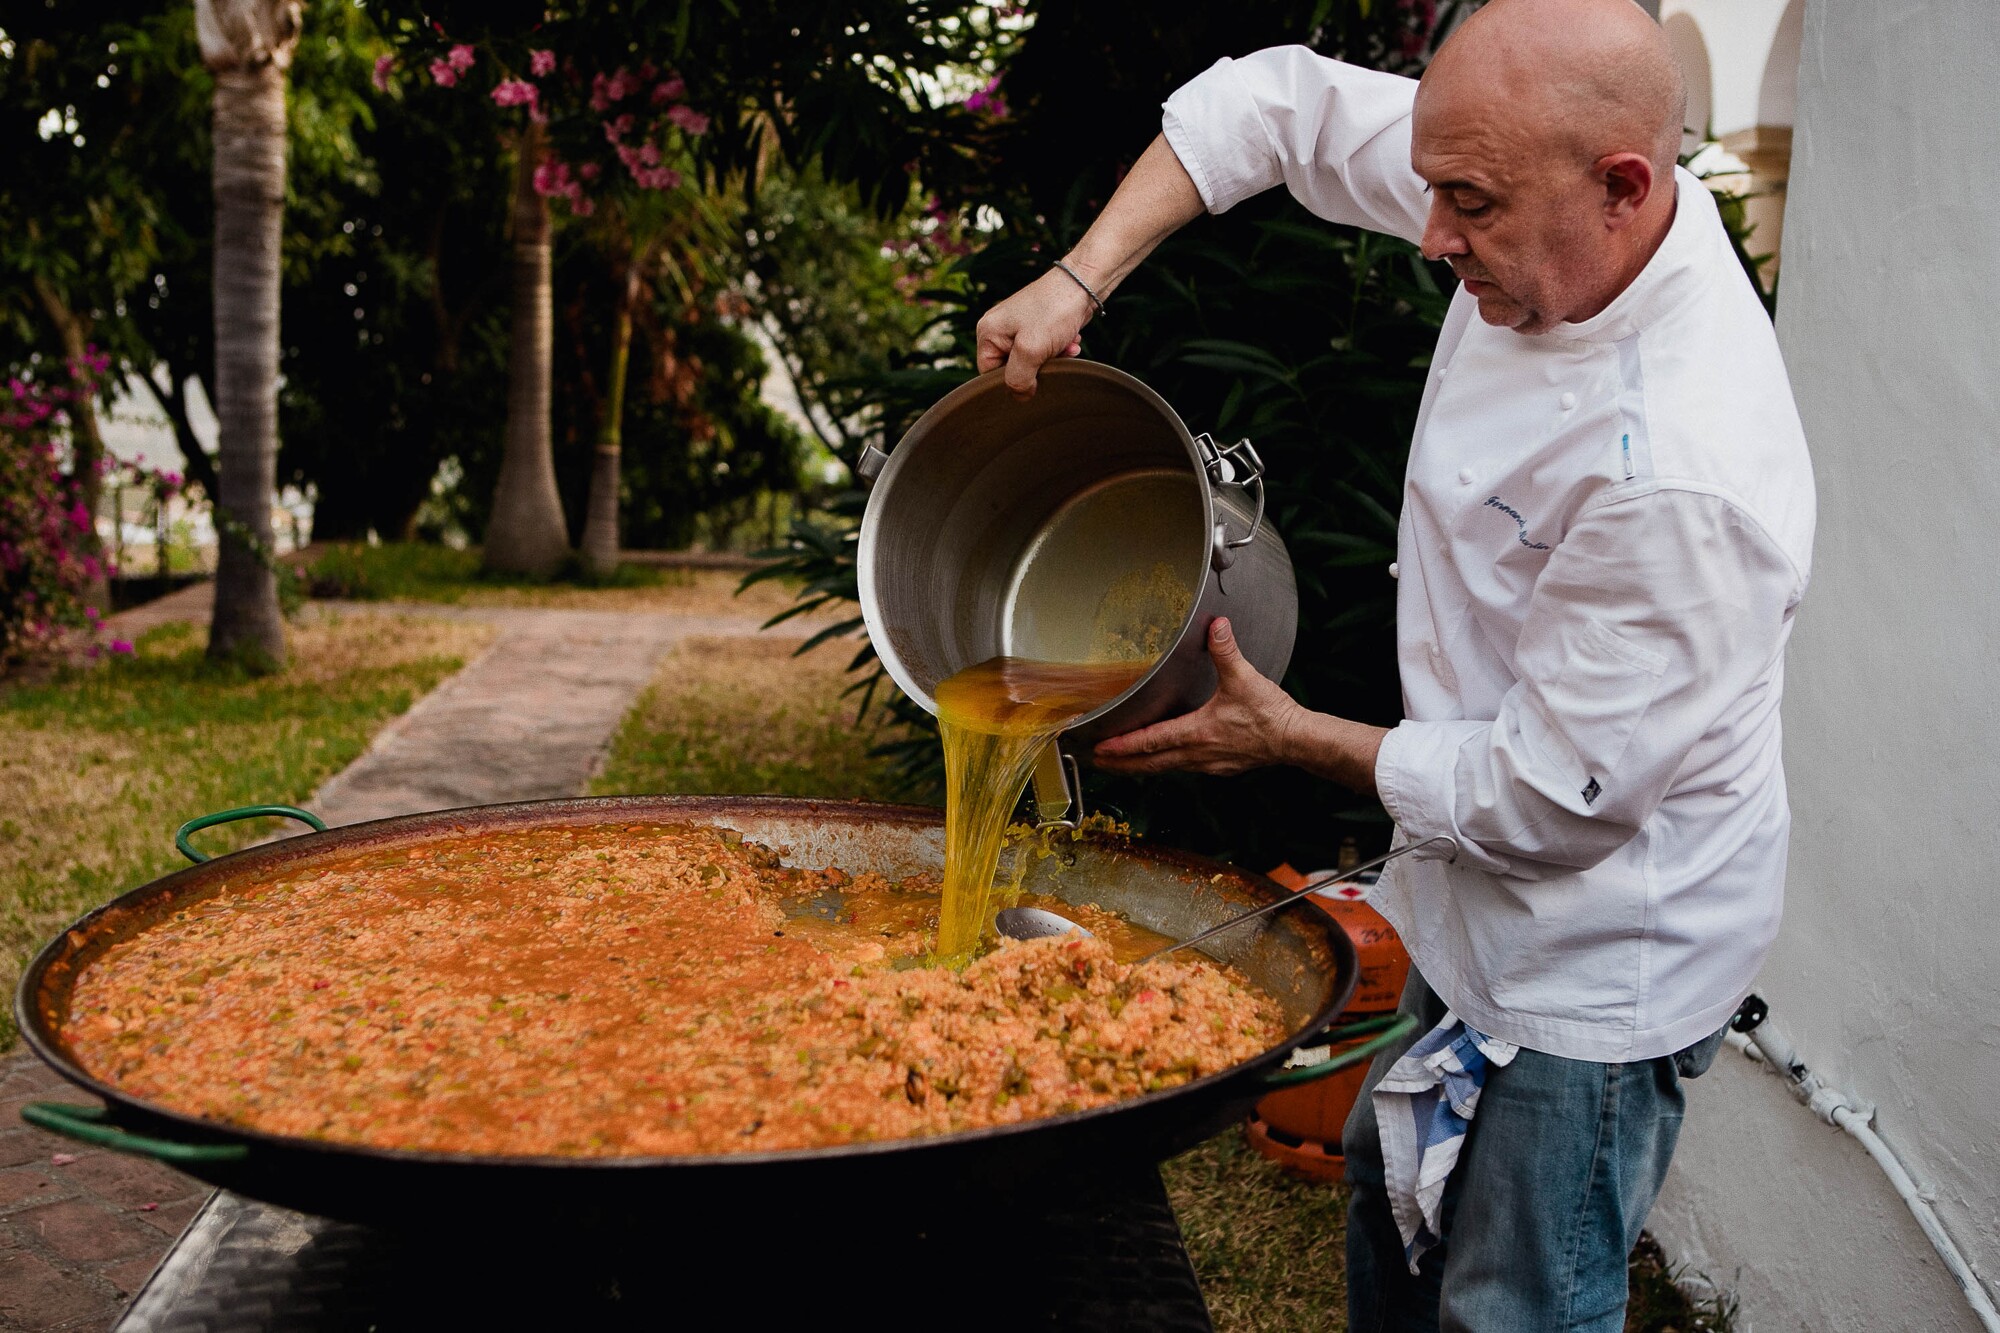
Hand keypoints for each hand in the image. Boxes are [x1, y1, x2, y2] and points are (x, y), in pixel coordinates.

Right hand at [974, 267, 1092, 398]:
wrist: (1083, 283)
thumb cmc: (1054, 310)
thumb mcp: (1031, 350)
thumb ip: (1018, 378)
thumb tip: (1020, 396)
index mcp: (988, 333)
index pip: (990, 374)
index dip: (1013, 381)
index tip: (1034, 377)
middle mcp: (999, 329)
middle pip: (1012, 368)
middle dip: (1036, 369)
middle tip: (1053, 357)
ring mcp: (1018, 326)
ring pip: (1031, 361)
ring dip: (1052, 359)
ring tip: (1065, 346)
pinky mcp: (1037, 325)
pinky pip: (1044, 350)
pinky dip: (1058, 350)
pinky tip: (1070, 341)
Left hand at [1092, 618, 1306, 776]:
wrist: (1296, 739)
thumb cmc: (1271, 715)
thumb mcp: (1244, 677)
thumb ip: (1225, 649)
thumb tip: (1216, 625)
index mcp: (1197, 733)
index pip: (1150, 741)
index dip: (1122, 745)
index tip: (1100, 747)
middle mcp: (1198, 754)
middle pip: (1149, 763)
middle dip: (1120, 763)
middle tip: (1096, 760)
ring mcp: (1208, 764)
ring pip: (1165, 769)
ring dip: (1140, 766)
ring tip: (1119, 762)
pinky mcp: (1219, 767)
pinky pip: (1183, 768)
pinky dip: (1165, 765)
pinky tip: (1162, 759)